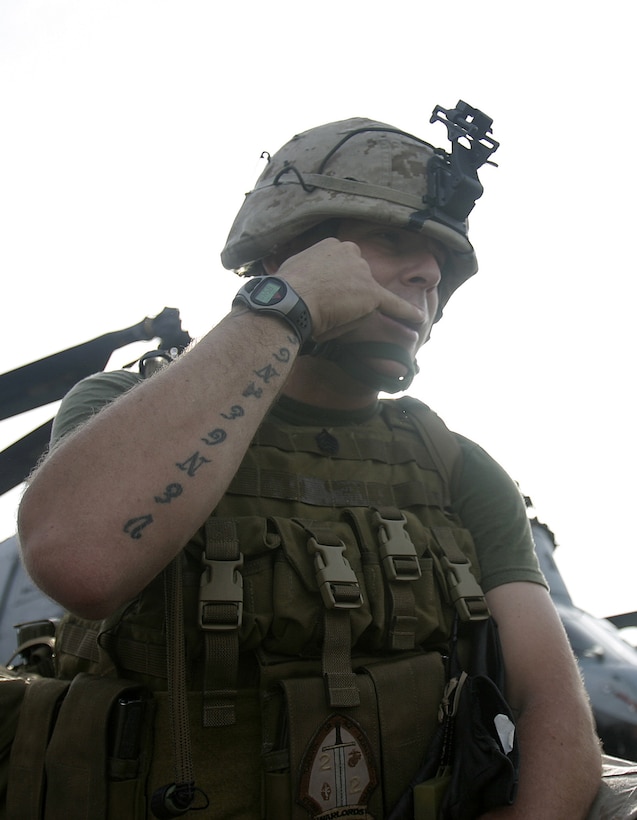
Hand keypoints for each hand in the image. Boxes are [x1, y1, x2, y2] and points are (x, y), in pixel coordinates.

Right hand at [274, 238, 426, 340]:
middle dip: (346, 294)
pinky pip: (393, 303)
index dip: (335, 282)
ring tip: (327, 316)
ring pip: (365, 296)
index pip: (343, 265)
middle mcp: (351, 252)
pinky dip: (406, 312)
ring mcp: (362, 272)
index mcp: (332, 245)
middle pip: (358, 278)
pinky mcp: (371, 293)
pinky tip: (418, 319)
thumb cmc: (285, 290)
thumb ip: (307, 270)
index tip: (324, 291)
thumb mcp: (294, 269)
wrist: (289, 300)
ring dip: (351, 308)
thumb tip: (307, 280)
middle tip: (323, 307)